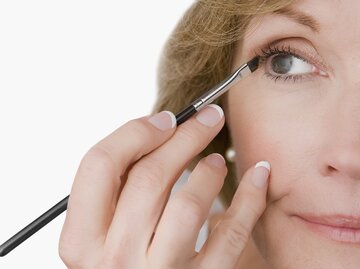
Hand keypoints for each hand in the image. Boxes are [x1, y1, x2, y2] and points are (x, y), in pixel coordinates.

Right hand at [58, 104, 269, 268]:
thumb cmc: (122, 263)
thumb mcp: (98, 233)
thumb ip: (114, 194)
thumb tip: (151, 137)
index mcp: (81, 240)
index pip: (100, 164)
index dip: (135, 132)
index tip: (165, 120)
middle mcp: (116, 259)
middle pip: (149, 177)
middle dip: (183, 136)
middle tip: (206, 118)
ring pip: (188, 205)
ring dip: (209, 170)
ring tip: (217, 160)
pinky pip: (231, 236)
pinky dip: (250, 199)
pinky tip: (258, 175)